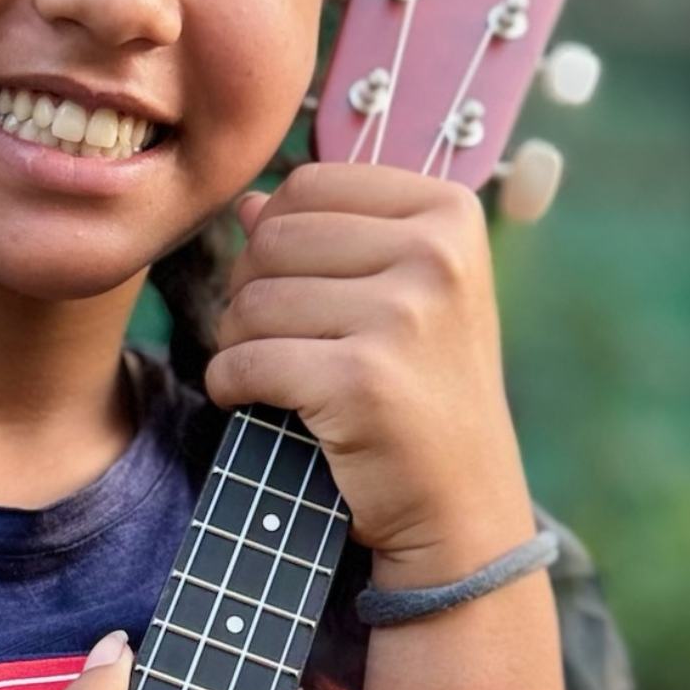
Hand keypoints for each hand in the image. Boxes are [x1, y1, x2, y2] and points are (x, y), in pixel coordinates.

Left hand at [205, 161, 534, 581]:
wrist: (461, 505)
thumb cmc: (426, 393)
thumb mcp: (404, 297)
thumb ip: (334, 239)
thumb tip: (251, 202)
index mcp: (450, 214)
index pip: (309, 185)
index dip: (276, 233)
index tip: (294, 284)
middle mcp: (436, 255)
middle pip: (273, 237)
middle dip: (248, 288)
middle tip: (271, 336)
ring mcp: (403, 317)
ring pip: (252, 300)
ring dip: (235, 340)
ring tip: (270, 372)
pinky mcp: (361, 381)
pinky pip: (245, 361)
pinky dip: (228, 384)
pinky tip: (250, 400)